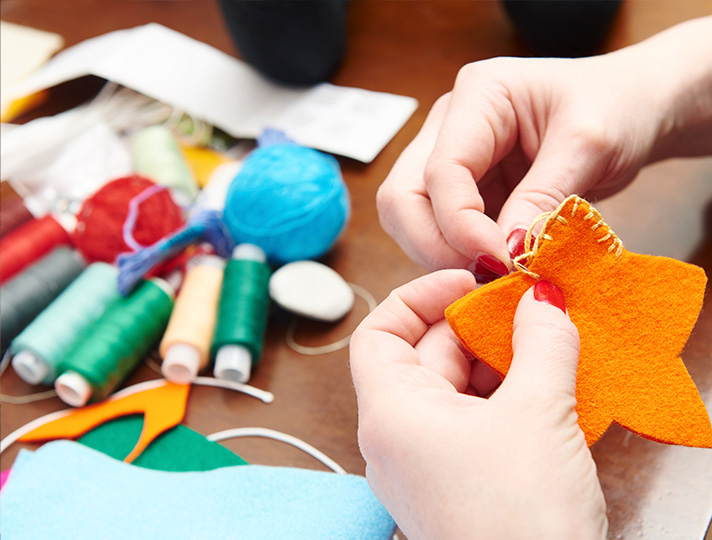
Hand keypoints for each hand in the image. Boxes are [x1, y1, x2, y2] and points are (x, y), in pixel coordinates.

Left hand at [350, 270, 606, 538]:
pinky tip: (545, 389)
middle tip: (526, 311)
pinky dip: (505, 397)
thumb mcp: (537, 415)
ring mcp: (426, 461)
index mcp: (390, 413)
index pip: (378, 332)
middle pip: (424, 355)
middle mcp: (397, 435)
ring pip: (454, 387)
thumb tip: (542, 301)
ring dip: (498, 362)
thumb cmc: (517, 520)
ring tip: (545, 348)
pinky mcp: (457, 480)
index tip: (465, 282)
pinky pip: (473, 420)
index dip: (416, 296)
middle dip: (476, 328)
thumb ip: (542, 344)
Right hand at [377, 17, 711, 275]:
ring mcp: (452, 159)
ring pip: (410, 220)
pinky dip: (459, 257)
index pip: (441, 170)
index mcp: (478, 96)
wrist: (633, 109)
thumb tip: (504, 253)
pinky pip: (439, 232)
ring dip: (442, 255)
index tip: (502, 261)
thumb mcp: (589, 146)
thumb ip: (542, 198)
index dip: (461, 224)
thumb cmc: (617, 108)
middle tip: (484, 275)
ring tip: (493, 274)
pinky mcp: (465, 190)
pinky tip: (493, 268)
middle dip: (435, 245)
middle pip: (402, 198)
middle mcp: (449, 127)